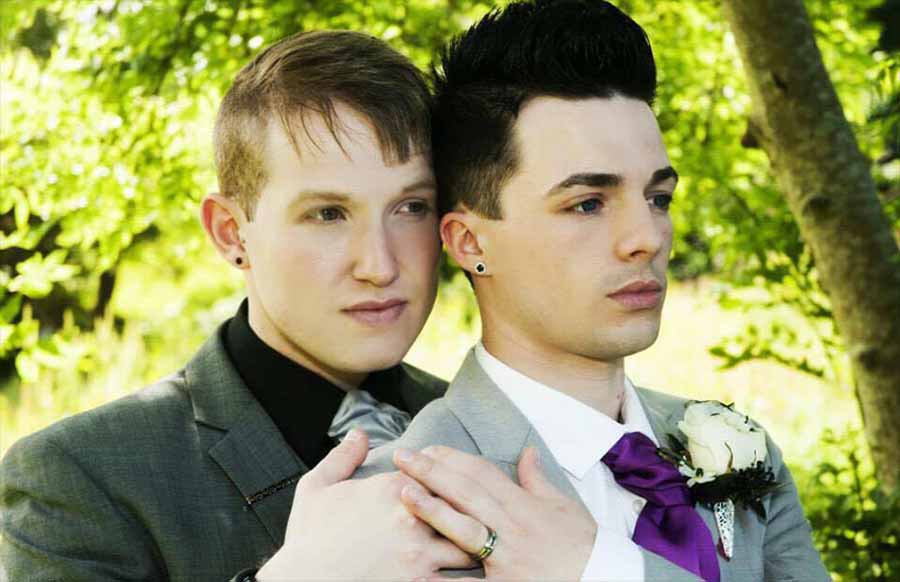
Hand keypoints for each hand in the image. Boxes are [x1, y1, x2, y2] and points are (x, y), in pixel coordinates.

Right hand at [256, 431, 472, 580]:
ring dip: (478, 542)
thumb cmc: (308, 538)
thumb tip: (360, 433)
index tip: (447, 483)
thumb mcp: (317, 487)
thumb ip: (344, 456)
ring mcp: (419, 554)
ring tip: (489, 542)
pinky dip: (472, 579)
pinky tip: (483, 577)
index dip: (446, 476)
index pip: (438, 472)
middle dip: (472, 507)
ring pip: (470, 543)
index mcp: (394, 489)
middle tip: (481, 511)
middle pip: (462, 504)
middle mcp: (413, 518)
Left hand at [395, 445, 596, 580]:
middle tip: (402, 456)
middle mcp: (512, 526)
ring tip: (404, 493)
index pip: (482, 473)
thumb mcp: (563, 506)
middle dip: (432, 472)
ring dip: (432, 509)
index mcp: (523, 504)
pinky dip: (448, 577)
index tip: (428, 448)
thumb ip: (537, 480)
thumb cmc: (582, 544)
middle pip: (466, 492)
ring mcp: (506, 557)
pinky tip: (422, 567)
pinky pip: (471, 581)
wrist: (601, 580)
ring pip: (465, 528)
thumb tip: (527, 451)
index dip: (453, 459)